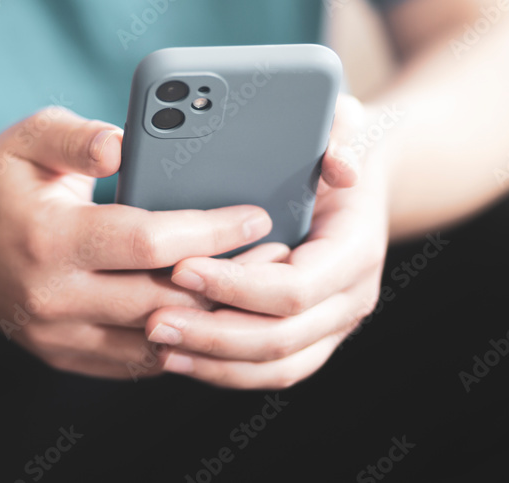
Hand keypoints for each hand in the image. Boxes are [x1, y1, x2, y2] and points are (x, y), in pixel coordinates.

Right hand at [0, 107, 272, 378]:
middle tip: (276, 254)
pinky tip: (209, 309)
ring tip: (254, 284)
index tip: (257, 215)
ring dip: (210, 316)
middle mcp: (51, 298)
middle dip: (227, 279)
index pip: (148, 241)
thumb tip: (124, 141)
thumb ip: (79, 134)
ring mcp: (55, 336)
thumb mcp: (30, 137)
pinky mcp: (61, 356)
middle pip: (162, 300)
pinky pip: (136, 360)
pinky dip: (178, 337)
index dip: (210, 230)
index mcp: (47, 239)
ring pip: (156, 340)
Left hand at [144, 95, 389, 388]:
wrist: (354, 194)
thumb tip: (340, 163)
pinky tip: (174, 357)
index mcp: (355, 252)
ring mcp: (332, 327)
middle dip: (214, 333)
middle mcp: (350, 299)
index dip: (237, 285)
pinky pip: (268, 372)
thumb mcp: (338, 135)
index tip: (182, 269)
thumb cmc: (331, 159)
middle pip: (280, 338)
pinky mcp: (309, 343)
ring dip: (213, 362)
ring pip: (275, 367)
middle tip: (154, 319)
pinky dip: (222, 371)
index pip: (295, 288)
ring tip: (157, 345)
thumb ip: (339, 137)